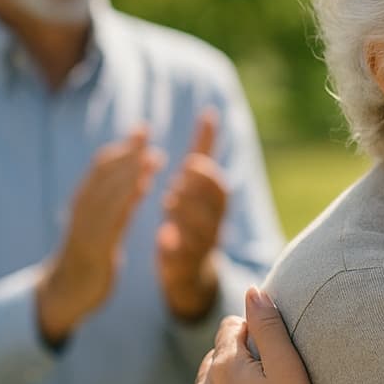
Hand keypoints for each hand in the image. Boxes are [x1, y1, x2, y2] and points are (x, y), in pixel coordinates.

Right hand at [36, 128, 163, 344]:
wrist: (67, 291)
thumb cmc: (88, 253)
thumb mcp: (100, 223)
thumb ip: (113, 200)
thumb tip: (133, 176)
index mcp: (84, 202)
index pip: (102, 166)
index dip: (122, 147)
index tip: (142, 129)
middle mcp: (82, 210)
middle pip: (103, 173)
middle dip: (126, 151)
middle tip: (147, 132)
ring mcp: (86, 227)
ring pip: (107, 192)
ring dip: (129, 171)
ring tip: (151, 155)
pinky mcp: (94, 246)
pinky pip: (111, 218)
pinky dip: (126, 199)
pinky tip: (143, 187)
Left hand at [158, 109, 227, 319]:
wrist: (190, 271)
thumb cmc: (192, 217)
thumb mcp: (199, 182)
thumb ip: (203, 151)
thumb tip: (209, 112)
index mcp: (215, 207)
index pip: (220, 188)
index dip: (208, 175)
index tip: (189, 164)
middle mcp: (213, 226)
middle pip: (215, 209)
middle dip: (197, 193)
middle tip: (174, 184)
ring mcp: (201, 249)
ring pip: (203, 232)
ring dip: (187, 215)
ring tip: (168, 202)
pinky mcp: (185, 268)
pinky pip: (185, 259)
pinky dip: (175, 247)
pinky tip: (163, 235)